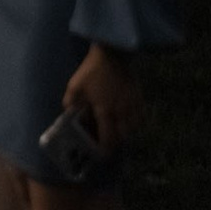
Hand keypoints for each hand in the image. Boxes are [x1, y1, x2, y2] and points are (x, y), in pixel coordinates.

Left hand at [62, 43, 142, 159]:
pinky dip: (136, 123)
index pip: (108, 137)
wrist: (113, 55)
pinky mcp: (140, 98)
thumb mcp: (75, 86)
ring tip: (117, 132)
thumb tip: (68, 115)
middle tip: (108, 142)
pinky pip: (141, 117)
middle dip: (116, 142)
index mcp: (105, 111)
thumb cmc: (92, 71)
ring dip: (126, 134)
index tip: (102, 154)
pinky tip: (128, 121)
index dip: (106, 149)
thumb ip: (70, 103)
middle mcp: (122, 112)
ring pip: (134, 129)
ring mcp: (133, 105)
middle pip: (124, 136)